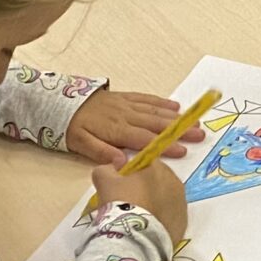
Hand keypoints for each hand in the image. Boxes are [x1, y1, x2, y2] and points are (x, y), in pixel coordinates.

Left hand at [65, 87, 189, 165]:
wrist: (61, 102)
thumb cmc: (72, 128)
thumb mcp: (80, 145)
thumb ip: (101, 153)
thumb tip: (121, 163)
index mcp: (116, 130)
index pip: (144, 140)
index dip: (164, 145)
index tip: (182, 151)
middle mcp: (126, 116)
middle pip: (156, 124)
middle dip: (179, 130)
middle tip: (199, 134)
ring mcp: (127, 105)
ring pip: (155, 111)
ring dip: (176, 116)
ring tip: (195, 121)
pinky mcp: (125, 98)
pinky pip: (146, 99)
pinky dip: (162, 102)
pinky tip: (175, 106)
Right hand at [92, 159, 187, 247]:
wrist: (135, 238)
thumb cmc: (120, 204)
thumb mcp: (104, 181)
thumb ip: (107, 169)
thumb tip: (113, 167)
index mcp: (158, 168)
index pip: (146, 163)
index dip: (132, 172)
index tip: (122, 185)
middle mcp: (175, 183)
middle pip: (158, 180)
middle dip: (146, 187)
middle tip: (129, 201)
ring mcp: (182, 204)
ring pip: (166, 198)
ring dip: (155, 203)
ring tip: (138, 216)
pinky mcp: (183, 223)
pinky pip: (170, 216)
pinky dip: (161, 218)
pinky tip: (147, 226)